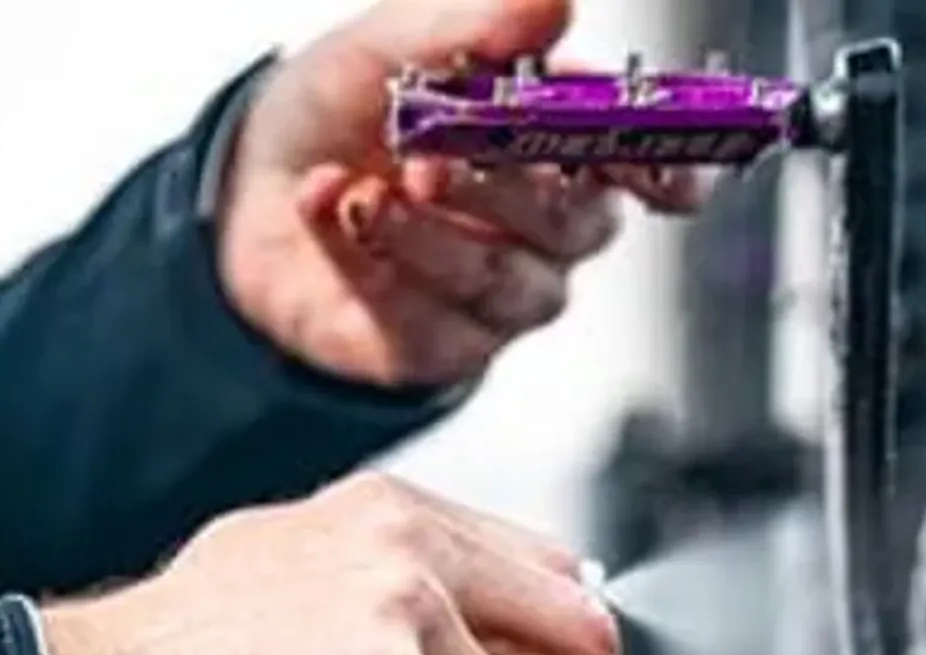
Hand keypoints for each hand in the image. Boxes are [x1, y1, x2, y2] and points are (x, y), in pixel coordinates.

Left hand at [216, 0, 703, 388]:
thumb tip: (552, 2)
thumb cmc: (348, 112)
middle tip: (434, 154)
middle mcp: (553, 227)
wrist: (256, 188)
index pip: (654, 166)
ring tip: (366, 191)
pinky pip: (424, 319)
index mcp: (567, 140)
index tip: (660, 168)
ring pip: (497, 279)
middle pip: (569, 222)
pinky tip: (329, 206)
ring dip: (427, 234)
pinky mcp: (445, 349)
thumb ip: (477, 26)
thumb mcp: (398, 41)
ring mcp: (503, 297)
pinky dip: (369, 259)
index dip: (669, 170)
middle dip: (504, 186)